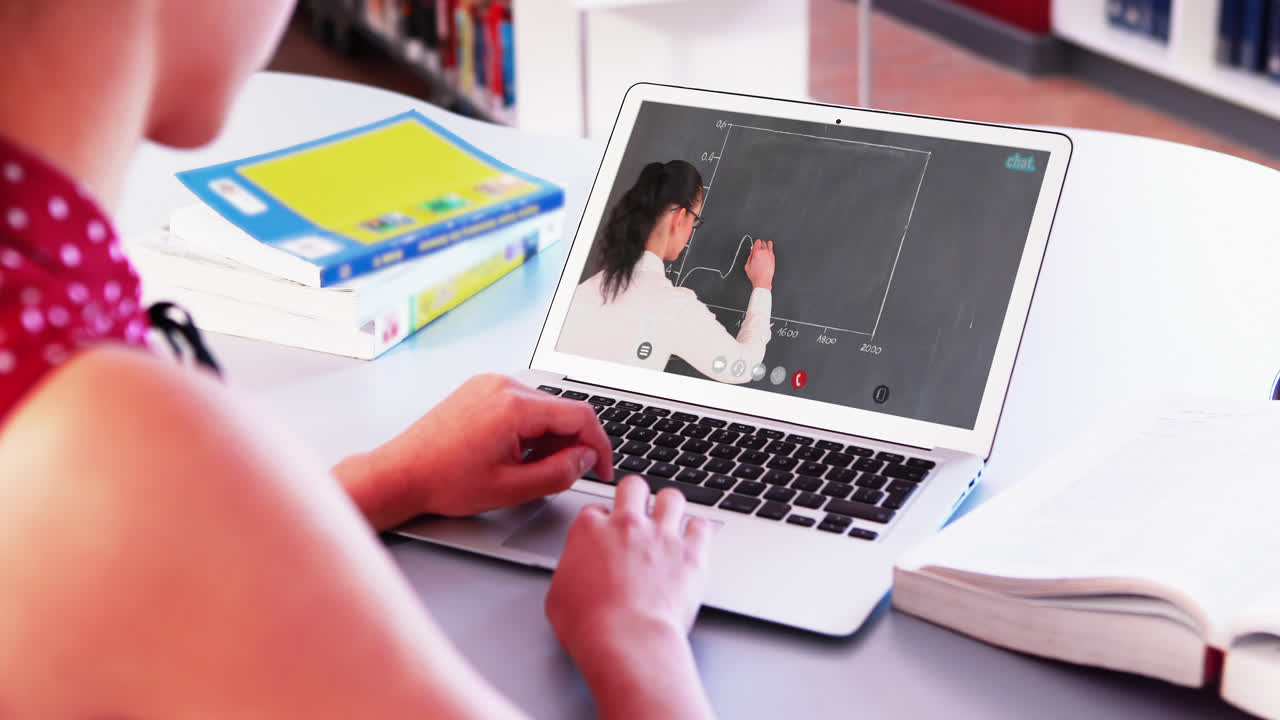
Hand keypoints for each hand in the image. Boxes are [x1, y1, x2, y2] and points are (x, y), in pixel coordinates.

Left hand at [335, 374, 613, 528]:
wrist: (400, 473)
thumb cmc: (444, 481)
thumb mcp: (512, 488)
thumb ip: (559, 473)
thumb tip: (586, 459)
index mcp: (514, 406)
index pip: (580, 416)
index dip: (600, 445)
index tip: (602, 469)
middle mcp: (503, 386)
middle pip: (562, 409)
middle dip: (572, 443)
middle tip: (562, 475)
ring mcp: (489, 384)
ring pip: (543, 407)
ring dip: (550, 436)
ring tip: (529, 468)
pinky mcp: (480, 390)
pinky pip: (520, 404)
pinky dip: (529, 428)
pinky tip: (514, 453)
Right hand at [545, 477, 714, 719]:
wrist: (626, 639)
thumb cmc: (589, 625)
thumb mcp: (558, 596)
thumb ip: (570, 571)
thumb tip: (575, 574)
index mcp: (590, 530)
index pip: (595, 509)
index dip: (601, 520)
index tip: (605, 533)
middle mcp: (627, 524)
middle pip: (633, 486)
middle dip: (636, 495)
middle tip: (638, 511)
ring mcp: (661, 535)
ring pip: (671, 497)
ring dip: (669, 506)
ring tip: (669, 520)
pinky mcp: (690, 553)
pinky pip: (701, 525)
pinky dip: (698, 530)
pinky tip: (694, 538)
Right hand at [743, 238, 774, 289]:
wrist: (763, 280)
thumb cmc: (755, 275)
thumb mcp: (747, 265)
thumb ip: (749, 256)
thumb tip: (752, 252)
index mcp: (756, 252)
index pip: (757, 241)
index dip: (755, 243)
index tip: (755, 247)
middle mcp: (764, 252)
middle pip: (763, 242)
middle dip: (760, 245)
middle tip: (758, 250)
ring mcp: (770, 254)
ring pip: (769, 243)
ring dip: (766, 245)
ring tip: (764, 250)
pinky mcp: (773, 258)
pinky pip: (772, 250)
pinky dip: (769, 251)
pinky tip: (766, 255)